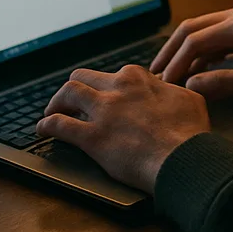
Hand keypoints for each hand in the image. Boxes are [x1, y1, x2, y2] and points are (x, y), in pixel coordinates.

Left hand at [36, 64, 209, 192]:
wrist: (182, 157)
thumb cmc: (190, 132)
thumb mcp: (188, 99)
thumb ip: (171, 90)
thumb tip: (168, 90)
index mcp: (138, 78)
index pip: (113, 74)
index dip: (107, 87)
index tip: (106, 98)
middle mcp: (117, 88)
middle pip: (83, 77)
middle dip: (74, 89)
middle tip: (71, 103)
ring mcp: (103, 111)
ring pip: (67, 93)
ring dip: (56, 102)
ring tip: (52, 112)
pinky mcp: (92, 137)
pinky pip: (59, 125)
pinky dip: (46, 125)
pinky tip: (42, 130)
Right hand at [151, 3, 232, 100]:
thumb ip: (224, 82)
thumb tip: (190, 86)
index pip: (195, 40)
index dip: (175, 63)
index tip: (162, 85)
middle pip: (193, 28)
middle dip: (172, 51)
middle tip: (155, 75)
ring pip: (205, 31)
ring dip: (187, 51)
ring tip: (171, 74)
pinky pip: (220, 36)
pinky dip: (205, 51)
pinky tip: (198, 70)